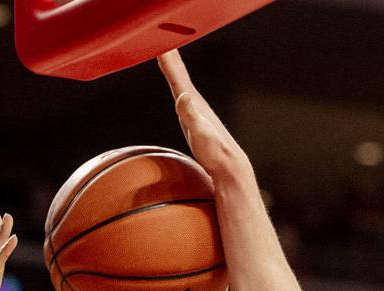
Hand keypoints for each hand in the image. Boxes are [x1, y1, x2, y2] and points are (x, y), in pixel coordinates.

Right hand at [158, 50, 251, 184]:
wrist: (227, 164)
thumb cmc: (213, 151)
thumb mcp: (200, 134)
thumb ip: (191, 115)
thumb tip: (183, 95)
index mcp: (191, 100)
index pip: (175, 72)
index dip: (166, 55)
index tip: (156, 38)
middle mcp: (193, 99)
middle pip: (177, 69)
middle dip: (167, 51)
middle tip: (157, 34)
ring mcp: (194, 106)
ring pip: (179, 78)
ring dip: (171, 63)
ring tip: (164, 50)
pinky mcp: (194, 115)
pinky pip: (181, 90)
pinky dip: (175, 80)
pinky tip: (175, 81)